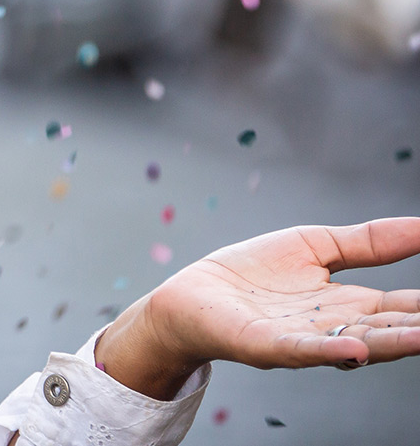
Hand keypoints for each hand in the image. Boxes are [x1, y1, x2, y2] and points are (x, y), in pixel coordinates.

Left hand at [96, 217, 419, 399]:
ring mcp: (303, 339)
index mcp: (351, 306)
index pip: (403, 308)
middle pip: (388, 331)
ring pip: (355, 345)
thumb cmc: (256, 273)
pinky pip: (302, 349)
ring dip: (391, 343)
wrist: (195, 293)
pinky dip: (329, 350)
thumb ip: (369, 241)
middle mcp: (335, 328)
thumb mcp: (317, 246)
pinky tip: (354, 348)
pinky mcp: (266, 344)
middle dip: (418, 330)